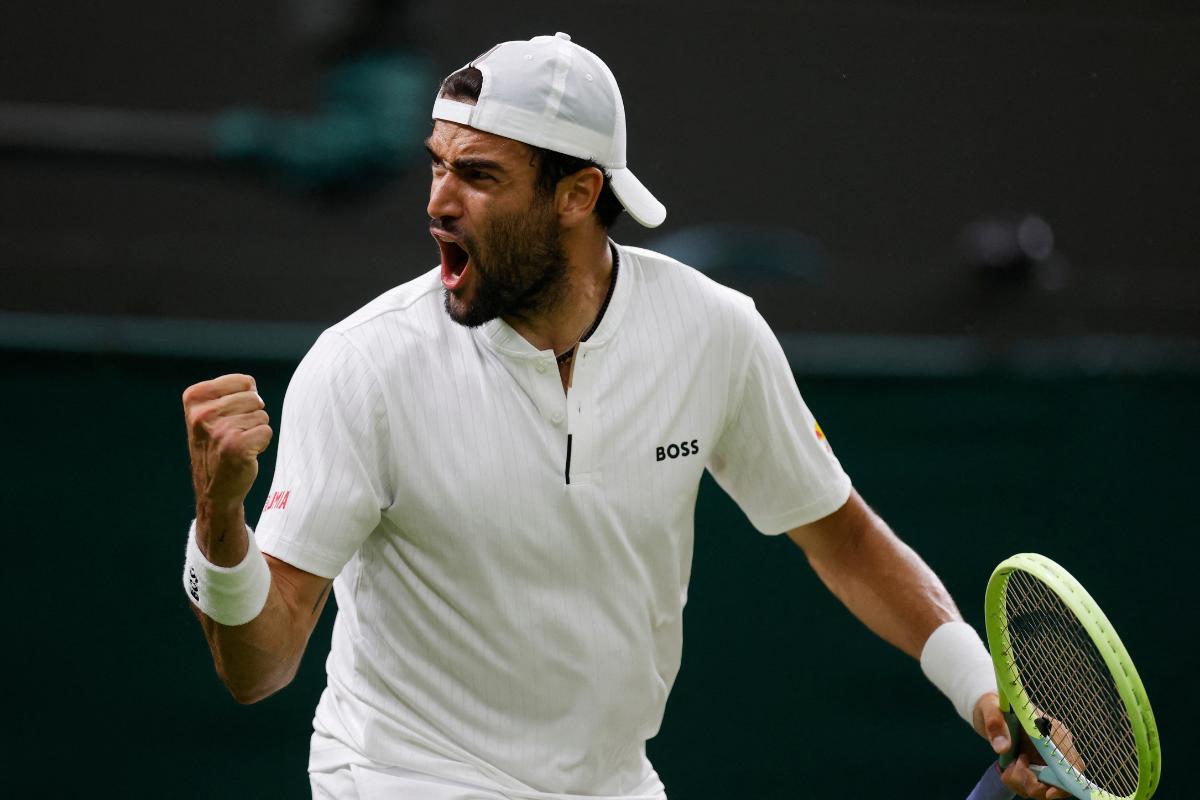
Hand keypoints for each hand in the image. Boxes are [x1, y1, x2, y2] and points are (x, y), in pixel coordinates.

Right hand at [182, 374, 272, 546]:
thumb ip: (230, 392)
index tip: (228, 416)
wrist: (214, 489)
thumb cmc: (217, 444)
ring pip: (262, 416)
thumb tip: (252, 386)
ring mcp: (219, 430)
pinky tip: (245, 454)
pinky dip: (262, 443)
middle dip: (252, 416)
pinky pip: (267, 431)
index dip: (245, 398)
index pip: (245, 381)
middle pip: (255, 398)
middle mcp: (203, 413)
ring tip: (237, 443)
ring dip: (255, 430)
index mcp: (194, 397)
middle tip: (234, 434)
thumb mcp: (211, 412)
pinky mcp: (235, 446)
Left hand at [972, 693, 1073, 799]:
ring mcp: (1046, 760)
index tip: (1047, 792)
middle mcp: (1055, 748)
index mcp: (1052, 731)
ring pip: (1044, 788)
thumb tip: (1003, 748)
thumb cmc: (994, 707)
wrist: (989, 713)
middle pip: (1059, 782)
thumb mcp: (989, 710)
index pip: (1072, 763)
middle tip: (1014, 767)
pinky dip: (1018, 783)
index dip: (1064, 782)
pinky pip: (1033, 787)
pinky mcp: (1036, 769)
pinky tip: (1008, 768)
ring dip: (1022, 783)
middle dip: (1034, 783)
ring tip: (1008, 764)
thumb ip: (995, 725)